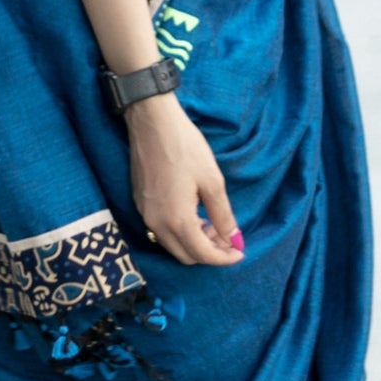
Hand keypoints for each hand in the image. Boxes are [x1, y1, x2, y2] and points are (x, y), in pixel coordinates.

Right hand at [125, 93, 242, 266]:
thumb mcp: (212, 181)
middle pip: (186, 255)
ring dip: (194, 242)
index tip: (240, 250)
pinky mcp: (140, 204)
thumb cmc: (186, 147)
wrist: (152, 122)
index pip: (203, 254)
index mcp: (177, 220)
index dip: (224, 257)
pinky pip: (161, 230)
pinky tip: (193, 213)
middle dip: (209, 251)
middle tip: (227, 235)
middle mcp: (156, 224)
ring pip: (172, 244)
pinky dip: (180, 231)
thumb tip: (234, 239)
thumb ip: (223, 215)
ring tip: (212, 223)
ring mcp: (145, 214)